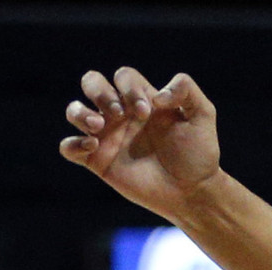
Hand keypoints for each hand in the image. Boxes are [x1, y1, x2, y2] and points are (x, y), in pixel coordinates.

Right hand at [60, 68, 222, 218]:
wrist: (194, 191)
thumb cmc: (198, 154)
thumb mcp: (202, 115)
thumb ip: (187, 90)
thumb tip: (157, 93)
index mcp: (142, 101)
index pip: (123, 76)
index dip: (129, 87)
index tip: (146, 112)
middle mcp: (120, 115)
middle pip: (92, 82)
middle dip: (100, 91)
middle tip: (119, 113)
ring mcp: (107, 137)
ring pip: (74, 110)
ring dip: (79, 112)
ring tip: (98, 126)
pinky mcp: (98, 161)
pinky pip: (68, 147)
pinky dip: (72, 144)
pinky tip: (92, 146)